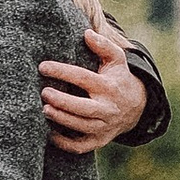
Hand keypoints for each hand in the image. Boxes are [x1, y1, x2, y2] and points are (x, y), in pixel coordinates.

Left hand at [41, 19, 142, 151]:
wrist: (136, 107)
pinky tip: (49, 133)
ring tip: (44, 109)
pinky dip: (65, 143)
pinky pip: (81, 146)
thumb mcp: (116, 59)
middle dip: (62, 101)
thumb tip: (87, 33)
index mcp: (108, 86)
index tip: (42, 66)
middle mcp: (107, 108)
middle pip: (83, 107)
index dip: (62, 71)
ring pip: (81, 127)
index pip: (83, 78)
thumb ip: (103, 45)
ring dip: (62, 120)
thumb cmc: (118, 78)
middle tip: (43, 92)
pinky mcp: (99, 141)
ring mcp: (104, 127)